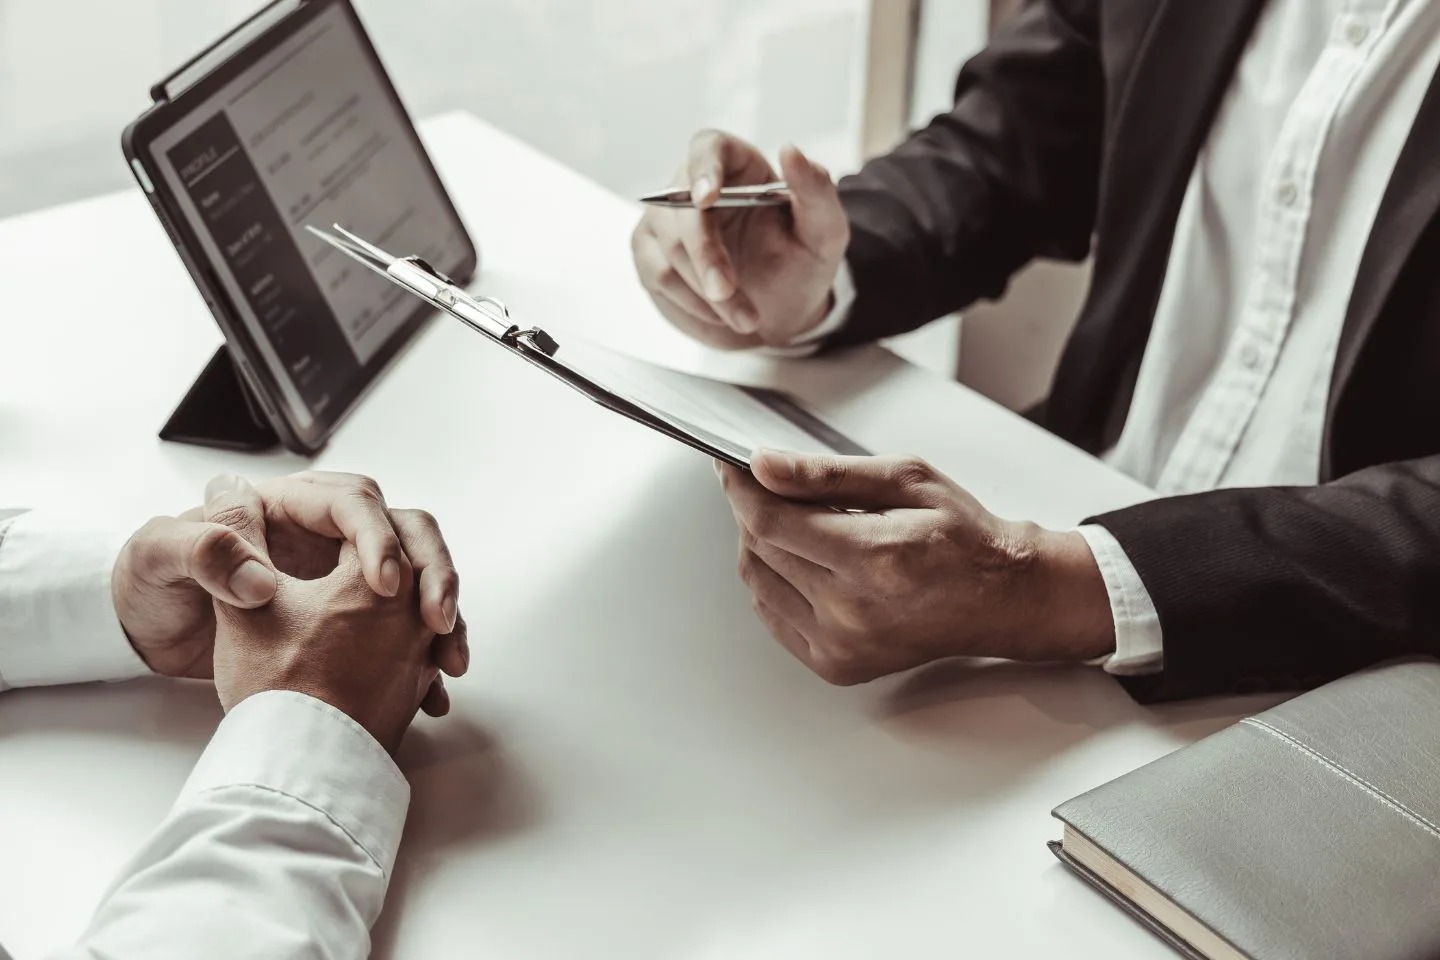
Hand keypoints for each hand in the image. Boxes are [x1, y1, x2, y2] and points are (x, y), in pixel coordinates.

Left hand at [112, 472, 466, 690]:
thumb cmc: (151, 582)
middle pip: (407, 531)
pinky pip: (406, 628)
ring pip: (418, 578)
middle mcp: (324, 534)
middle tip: (437, 618)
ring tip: (448, 659)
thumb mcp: (159, 556)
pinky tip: (433, 689)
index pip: (354, 501)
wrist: (149, 637)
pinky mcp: (351, 617)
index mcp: (287, 505)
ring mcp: (343, 575)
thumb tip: (259, 578)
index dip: (377, 536)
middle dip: (434, 571)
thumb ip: (202, 551)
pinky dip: (426, 656)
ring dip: (442, 615)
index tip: (384, 584)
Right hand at [631, 130, 849, 349]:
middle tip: (727, 291)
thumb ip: (817, 192)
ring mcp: (666, 219)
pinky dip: (691, 302)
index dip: (703, 169)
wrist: (781, 311)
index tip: (706, 198)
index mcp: (737, 165)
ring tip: (746, 317)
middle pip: (681, 208)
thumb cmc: (801, 263)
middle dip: (705, 255)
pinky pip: (657, 275)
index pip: (708, 148)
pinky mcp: (651, 254)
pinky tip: (719, 314)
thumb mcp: (825, 232)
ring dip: (705, 290)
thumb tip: (791, 150)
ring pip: (669, 249)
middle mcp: (692, 185)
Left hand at [717, 450, 1115, 684]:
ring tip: (796, 521)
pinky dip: (774, 582)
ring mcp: (841, 644)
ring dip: (761, 545)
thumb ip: (828, 473)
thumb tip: (765, 466)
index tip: (731, 465)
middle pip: (759, 549)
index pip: (770, 520)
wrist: (1002, 598)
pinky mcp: (836, 664)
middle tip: (769, 484)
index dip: (740, 488)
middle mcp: (852, 610)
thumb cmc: (964, 537)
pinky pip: (774, 615)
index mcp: (872, 558)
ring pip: (759, 583)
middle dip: (753, 509)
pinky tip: (803, 561)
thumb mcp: (905, 480)